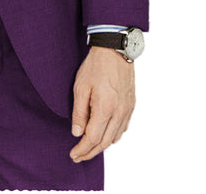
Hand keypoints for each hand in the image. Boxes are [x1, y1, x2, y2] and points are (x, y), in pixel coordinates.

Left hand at [69, 46, 135, 162]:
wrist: (115, 49)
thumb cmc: (96, 66)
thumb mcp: (80, 87)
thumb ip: (79, 112)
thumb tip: (77, 133)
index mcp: (105, 108)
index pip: (93, 138)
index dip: (82, 149)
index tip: (73, 155)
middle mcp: (119, 112)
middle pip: (105, 142)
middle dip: (91, 152)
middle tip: (79, 156)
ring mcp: (127, 109)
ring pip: (115, 137)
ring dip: (102, 146)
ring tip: (89, 148)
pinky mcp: (131, 105)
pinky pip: (123, 128)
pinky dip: (113, 136)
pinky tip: (105, 135)